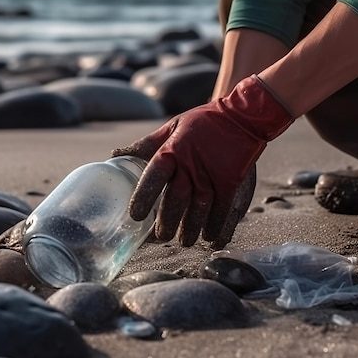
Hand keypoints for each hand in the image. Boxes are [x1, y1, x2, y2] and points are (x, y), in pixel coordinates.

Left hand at [112, 75, 292, 246]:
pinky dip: (216, 228)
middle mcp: (191, 166)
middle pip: (175, 201)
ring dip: (191, 230)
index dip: (143, 197)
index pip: (153, 177)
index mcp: (173, 150)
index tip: (136, 216)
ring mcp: (213, 176)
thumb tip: (116, 155)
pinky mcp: (232, 184)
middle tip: (161, 236)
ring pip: (199, 212)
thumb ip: (146, 146)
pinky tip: (210, 237)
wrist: (242, 116)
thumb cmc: (202, 123)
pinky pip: (222, 213)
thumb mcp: (172, 128)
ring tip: (185, 241)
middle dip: (167, 224)